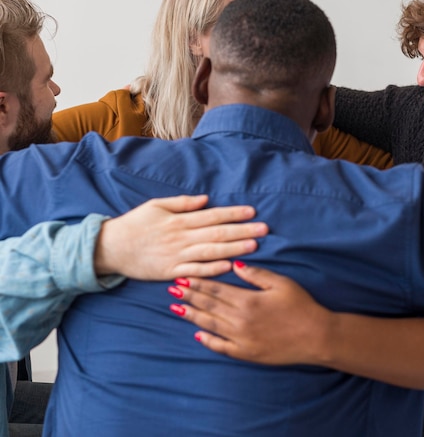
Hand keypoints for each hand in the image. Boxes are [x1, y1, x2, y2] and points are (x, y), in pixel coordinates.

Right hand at [94, 195, 267, 279]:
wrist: (110, 248)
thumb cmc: (134, 224)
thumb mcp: (156, 206)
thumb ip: (182, 203)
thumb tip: (206, 199)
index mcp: (179, 221)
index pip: (212, 215)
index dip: (233, 213)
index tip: (252, 212)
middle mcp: (181, 238)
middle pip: (217, 233)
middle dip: (242, 230)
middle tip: (265, 229)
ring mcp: (177, 256)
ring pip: (210, 252)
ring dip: (233, 248)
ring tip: (254, 245)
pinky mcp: (171, 272)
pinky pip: (195, 272)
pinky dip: (212, 270)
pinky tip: (229, 266)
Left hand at [169, 262, 332, 364]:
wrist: (315, 336)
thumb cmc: (301, 306)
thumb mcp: (281, 283)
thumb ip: (255, 274)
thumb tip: (234, 264)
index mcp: (248, 300)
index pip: (216, 289)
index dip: (197, 283)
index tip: (182, 278)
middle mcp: (240, 320)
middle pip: (209, 305)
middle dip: (189, 296)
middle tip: (171, 289)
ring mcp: (241, 339)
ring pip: (210, 325)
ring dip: (192, 315)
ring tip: (176, 308)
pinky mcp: (246, 353)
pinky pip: (221, 347)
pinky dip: (208, 340)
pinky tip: (197, 333)